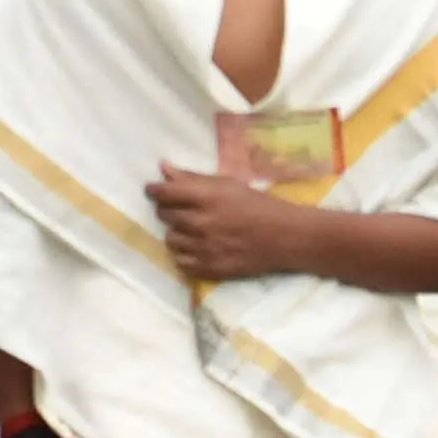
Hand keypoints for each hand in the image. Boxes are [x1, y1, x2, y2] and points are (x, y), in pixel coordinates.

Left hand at [147, 164, 315, 282]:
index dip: (154, 191)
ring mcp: (203, 248)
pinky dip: (185, 254)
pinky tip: (197, 247)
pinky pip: (180, 262)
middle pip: (164, 215)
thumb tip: (163, 168)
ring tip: (193, 230)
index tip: (153, 190)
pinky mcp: (209, 268)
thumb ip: (192, 178)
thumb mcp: (226, 184)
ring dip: (177, 233)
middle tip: (182, 210)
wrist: (285, 237)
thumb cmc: (257, 205)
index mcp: (205, 197)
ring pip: (170, 240)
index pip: (163, 193)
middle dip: (169, 210)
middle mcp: (200, 223)